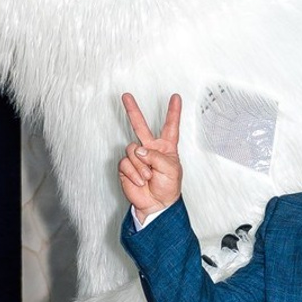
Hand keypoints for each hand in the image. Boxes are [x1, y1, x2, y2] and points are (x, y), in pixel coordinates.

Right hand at [119, 92, 182, 222]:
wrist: (156, 205)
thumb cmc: (168, 188)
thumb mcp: (171, 170)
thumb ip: (156, 156)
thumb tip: (139, 150)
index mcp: (166, 147)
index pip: (170, 126)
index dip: (173, 112)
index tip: (176, 97)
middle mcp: (150, 149)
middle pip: (140, 126)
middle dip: (132, 110)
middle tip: (126, 96)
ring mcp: (137, 157)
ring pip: (132, 149)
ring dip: (141, 165)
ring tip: (148, 177)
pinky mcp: (126, 167)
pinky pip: (126, 163)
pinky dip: (133, 173)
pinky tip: (139, 181)